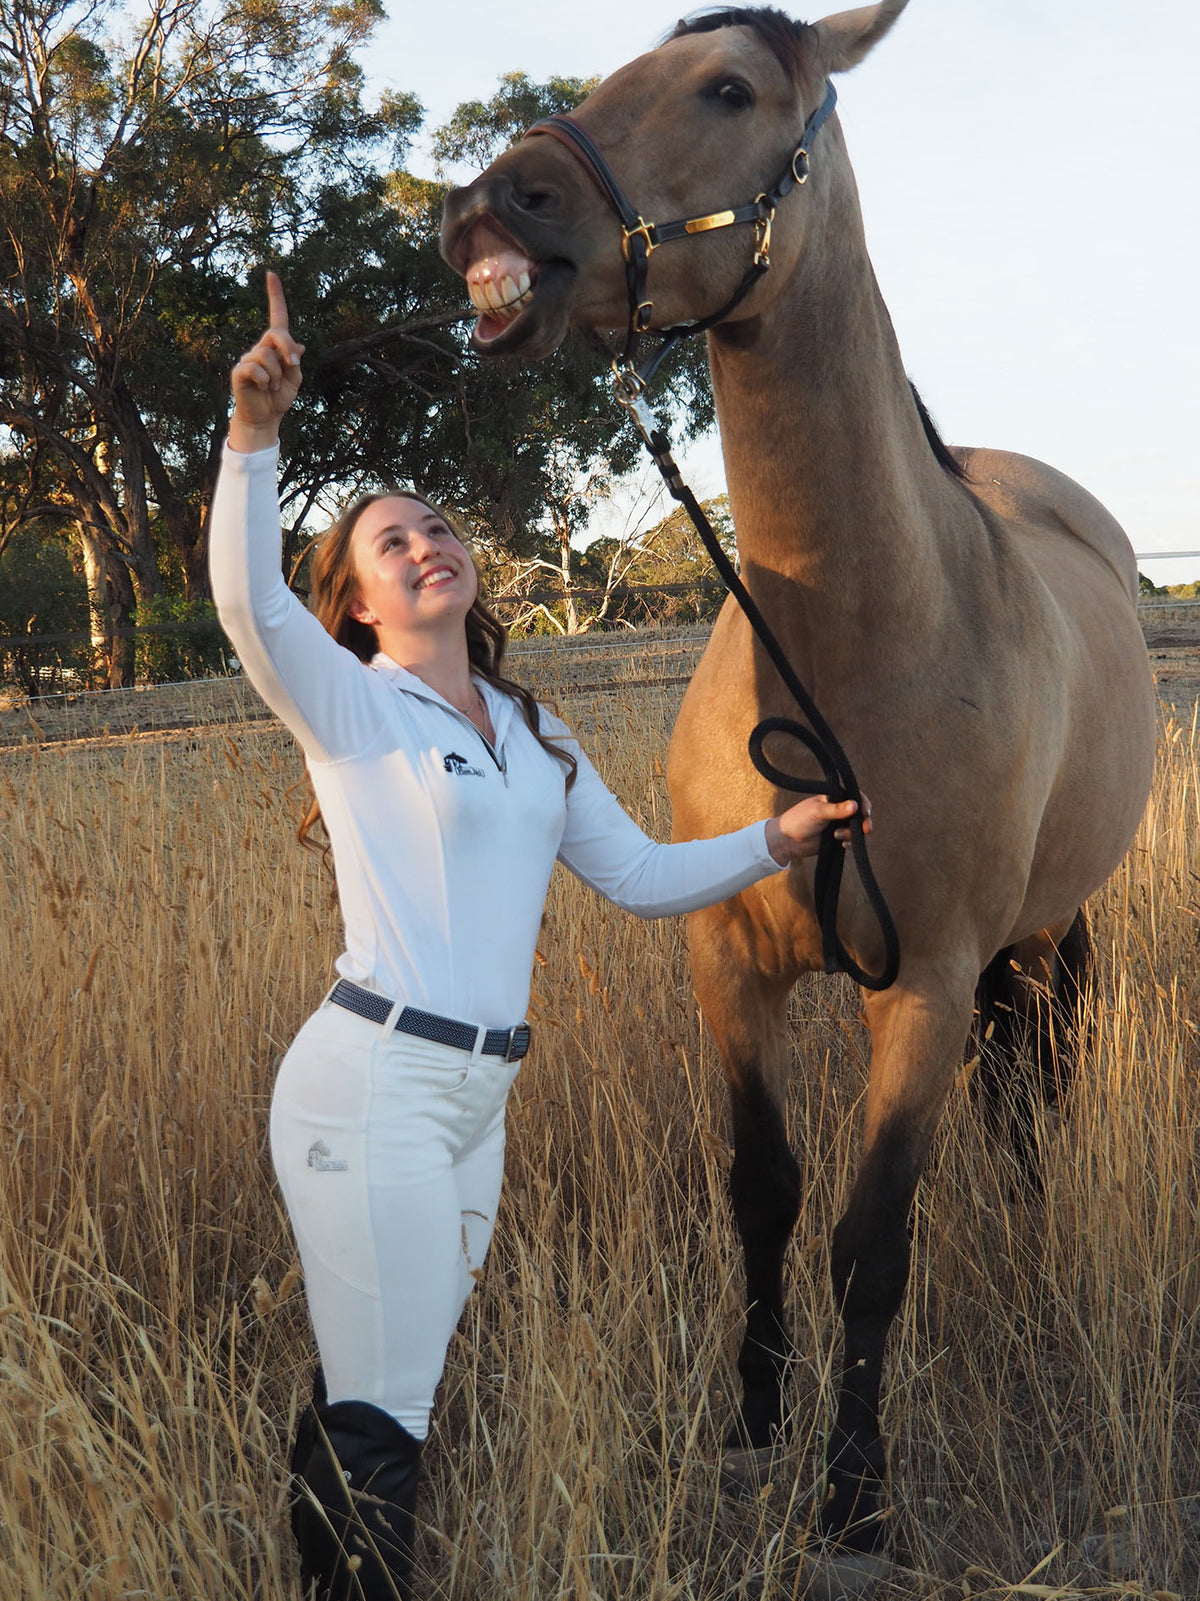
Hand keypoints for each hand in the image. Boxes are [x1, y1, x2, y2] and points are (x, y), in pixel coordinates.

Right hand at [228, 272, 304, 452]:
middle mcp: (260, 348)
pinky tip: (262, 388)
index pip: (276, 317)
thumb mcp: (294, 379)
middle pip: (276, 334)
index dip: (275, 296)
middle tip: (293, 363)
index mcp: (275, 346)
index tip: (271, 273)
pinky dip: (266, 381)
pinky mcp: (239, 371)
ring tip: (272, 386)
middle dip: (288, 347)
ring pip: (267, 355)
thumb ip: (294, 361)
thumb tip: (297, 345)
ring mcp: (248, 359)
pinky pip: (256, 369)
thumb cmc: (279, 397)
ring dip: (277, 374)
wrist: (265, 418)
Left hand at [764, 792, 871, 866]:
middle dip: (864, 822)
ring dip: (853, 833)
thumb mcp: (817, 812)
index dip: (863, 804)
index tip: (866, 812)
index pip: (855, 797)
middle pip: (860, 814)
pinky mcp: (837, 838)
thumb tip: (855, 805)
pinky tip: (842, 844)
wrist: (787, 841)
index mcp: (834, 798)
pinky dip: (850, 842)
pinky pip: (852, 840)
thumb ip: (836, 809)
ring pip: (857, 828)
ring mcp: (839, 824)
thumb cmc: (798, 820)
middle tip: (865, 829)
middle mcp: (838, 810)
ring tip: (838, 836)